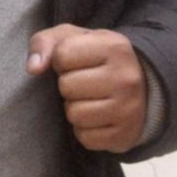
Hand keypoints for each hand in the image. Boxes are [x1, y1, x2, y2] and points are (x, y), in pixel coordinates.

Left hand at [27, 24, 147, 152]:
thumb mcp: (73, 38)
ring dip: (74, 108)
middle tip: (83, 82)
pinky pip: (85, 137)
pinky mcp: (126, 136)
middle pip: (67, 86)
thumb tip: (33, 68)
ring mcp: (129, 110)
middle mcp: (126, 78)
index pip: (63, 55)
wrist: (142, 87)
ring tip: (89, 99)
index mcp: (114, 47)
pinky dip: (84, 129)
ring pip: (74, 114)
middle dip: (67, 85)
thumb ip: (45, 43)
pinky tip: (96, 117)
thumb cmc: (97, 58)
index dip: (60, 60)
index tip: (74, 62)